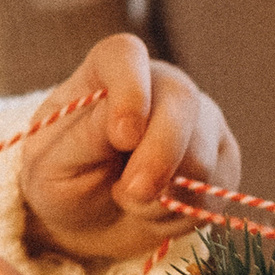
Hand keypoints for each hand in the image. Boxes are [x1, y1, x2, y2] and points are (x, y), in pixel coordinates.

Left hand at [18, 32, 238, 262]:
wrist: (90, 220)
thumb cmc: (63, 179)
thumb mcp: (51, 161)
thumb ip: (85, 137)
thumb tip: (130, 129)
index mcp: (109, 71)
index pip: (126, 55)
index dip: (129, 91)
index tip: (121, 136)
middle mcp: (160, 84)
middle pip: (181, 101)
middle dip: (158, 156)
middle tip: (130, 194)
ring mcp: (198, 119)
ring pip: (203, 153)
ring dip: (163, 194)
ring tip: (129, 200)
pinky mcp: (223, 159)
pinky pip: (217, 188)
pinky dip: (182, 212)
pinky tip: (156, 210)